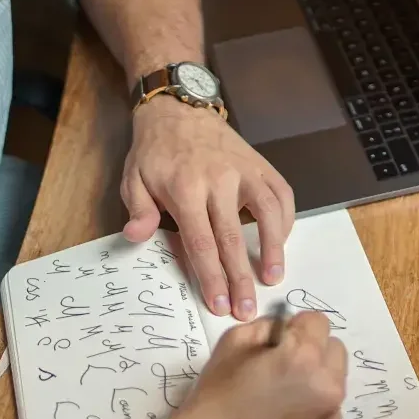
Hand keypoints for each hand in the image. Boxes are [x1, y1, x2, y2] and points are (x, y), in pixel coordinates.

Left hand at [121, 98, 294, 320]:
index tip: (219, 305)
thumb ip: (139, 209)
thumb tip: (137, 237)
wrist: (180, 109)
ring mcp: (245, 171)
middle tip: (247, 309)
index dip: (212, 277)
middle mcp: (219, 180)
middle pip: (235, 238)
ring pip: (269, 214)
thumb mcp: (133, 178)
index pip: (202, 242)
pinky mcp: (262, 165)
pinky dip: (285, 222)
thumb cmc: (155, 151)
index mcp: (185, 188)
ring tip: (274, 279)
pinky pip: (282, 196)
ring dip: (275, 250)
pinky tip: (281, 244)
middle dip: (241, 278)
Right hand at [166, 312, 347, 418]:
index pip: (319, 322)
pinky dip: (312, 411)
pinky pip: (327, 414)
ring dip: (315, 382)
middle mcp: (327, 387)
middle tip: (282, 365)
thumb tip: (284, 330)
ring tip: (280, 398)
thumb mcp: (231, 346)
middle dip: (313, 351)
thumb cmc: (214, 402)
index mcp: (304, 358)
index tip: (280, 340)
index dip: (296, 327)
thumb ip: (265, 328)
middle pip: (335, 351)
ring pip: (333, 385)